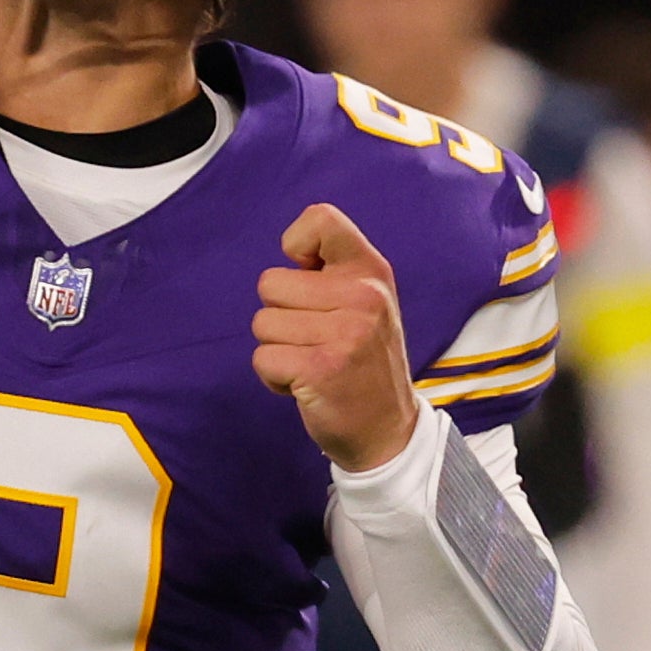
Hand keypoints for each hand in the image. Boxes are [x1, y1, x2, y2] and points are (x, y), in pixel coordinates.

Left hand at [252, 202, 420, 471]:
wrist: (388, 431)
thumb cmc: (363, 360)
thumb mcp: (365, 303)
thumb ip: (333, 271)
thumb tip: (291, 247)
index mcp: (372, 271)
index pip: (321, 219)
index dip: (297, 245)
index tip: (309, 277)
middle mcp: (363, 296)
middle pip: (270, 283)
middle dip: (281, 315)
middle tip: (316, 341)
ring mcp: (345, 332)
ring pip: (262, 323)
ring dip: (278, 349)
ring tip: (313, 363)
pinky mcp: (321, 368)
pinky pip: (262, 358)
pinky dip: (273, 377)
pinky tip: (305, 385)